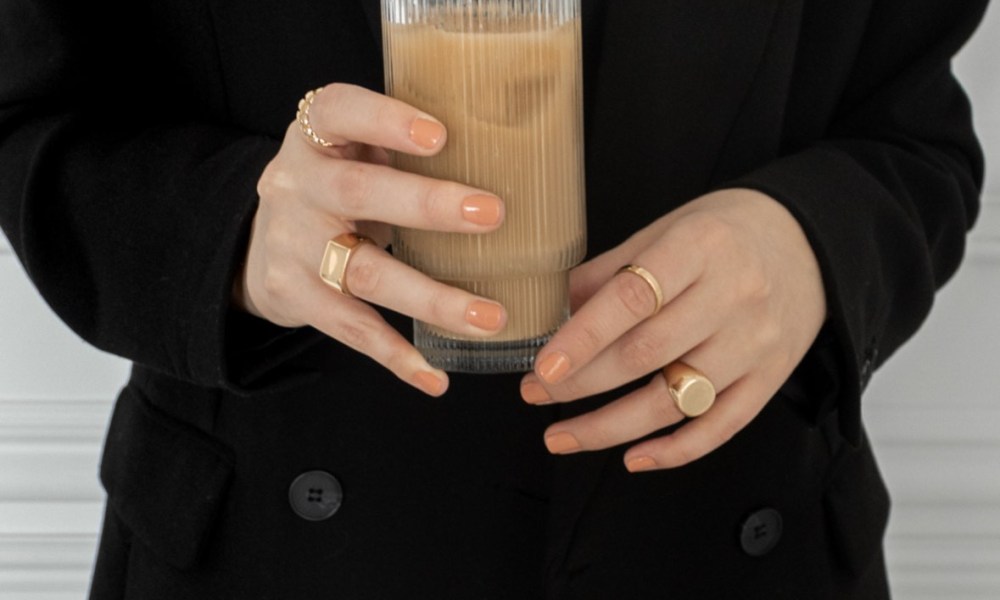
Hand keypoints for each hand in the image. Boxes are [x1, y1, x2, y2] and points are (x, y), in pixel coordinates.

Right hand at [235, 84, 509, 395]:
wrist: (259, 241)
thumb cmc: (337, 181)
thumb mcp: (355, 147)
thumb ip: (404, 145)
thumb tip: (516, 153)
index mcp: (316, 134)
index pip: (340, 111)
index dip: (386, 121)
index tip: (439, 135)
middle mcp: (297, 185)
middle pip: (359, 192)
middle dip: (426, 205)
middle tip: (491, 214)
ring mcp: (292, 244)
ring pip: (364, 272)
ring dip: (431, 298)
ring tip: (490, 317)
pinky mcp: (295, 296)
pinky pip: (350, 329)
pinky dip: (395, 355)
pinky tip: (434, 377)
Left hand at [519, 189, 826, 469]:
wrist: (811, 242)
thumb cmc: (725, 233)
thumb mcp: (666, 228)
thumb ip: (611, 269)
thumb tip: (558, 314)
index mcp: (699, 247)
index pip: (631, 299)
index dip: (582, 338)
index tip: (542, 367)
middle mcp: (733, 296)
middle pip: (646, 355)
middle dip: (581, 383)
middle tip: (535, 394)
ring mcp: (755, 343)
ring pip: (676, 400)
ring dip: (611, 427)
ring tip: (561, 436)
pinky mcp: (771, 377)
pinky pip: (721, 426)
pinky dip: (675, 449)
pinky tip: (632, 457)